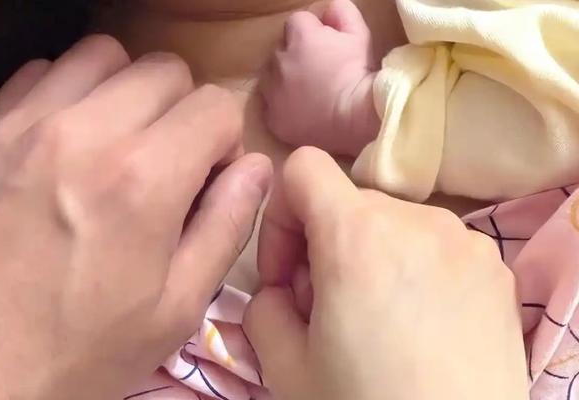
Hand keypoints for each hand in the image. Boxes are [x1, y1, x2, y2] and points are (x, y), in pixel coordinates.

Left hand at [0, 35, 271, 399]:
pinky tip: (69, 144)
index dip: (224, 143)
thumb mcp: (175, 308)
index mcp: (141, 182)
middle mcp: (83, 135)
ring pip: (103, 56)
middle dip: (182, 113)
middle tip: (168, 164)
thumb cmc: (78, 352)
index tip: (206, 180)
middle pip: (165, 71)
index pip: (215, 106)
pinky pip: (41, 72)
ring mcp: (23, 125)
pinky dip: (70, 94)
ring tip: (120, 145)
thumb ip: (226, 226)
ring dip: (127, 93)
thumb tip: (255, 168)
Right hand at [244, 147, 528, 399]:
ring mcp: (465, 240)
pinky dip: (415, 270)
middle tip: (326, 310)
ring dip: (370, 257)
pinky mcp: (497, 266)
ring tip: (378, 321)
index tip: (286, 274)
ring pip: (393, 225)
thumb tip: (283, 288)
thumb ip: (263, 305)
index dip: (280, 215)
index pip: (303, 167)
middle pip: (348, 204)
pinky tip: (421, 327)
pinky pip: (437, 246)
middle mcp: (416, 220)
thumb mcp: (284, 366)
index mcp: (355, 235)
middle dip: (323, 247)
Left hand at [260, 0, 378, 156]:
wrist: (355, 120)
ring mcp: (272, 92)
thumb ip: (342, 13)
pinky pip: (272, 107)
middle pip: (281, 50)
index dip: (313, 33)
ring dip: (283, 80)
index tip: (327, 47)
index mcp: (299, 36)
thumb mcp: (359, 34)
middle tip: (318, 72)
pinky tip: (302, 112)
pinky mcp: (273, 119)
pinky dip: (283, 108)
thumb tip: (329, 10)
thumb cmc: (359, 75)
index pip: (297, 22)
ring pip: (271, 78)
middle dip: (295, 55)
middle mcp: (278, 60)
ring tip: (308, 92)